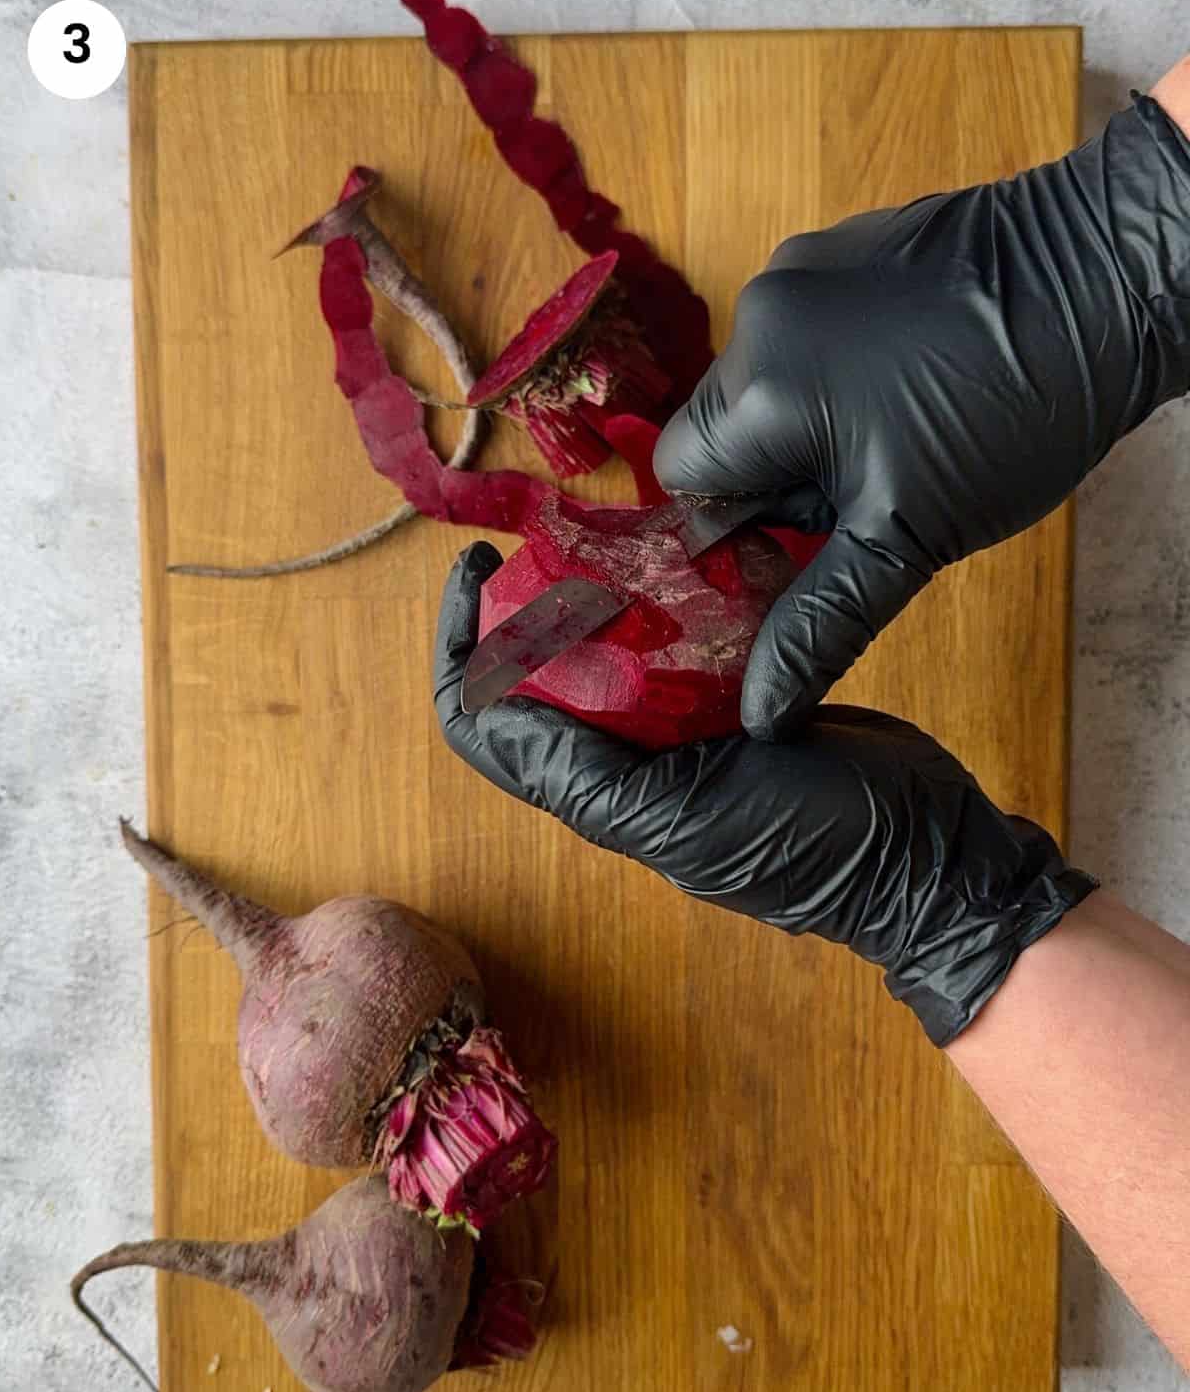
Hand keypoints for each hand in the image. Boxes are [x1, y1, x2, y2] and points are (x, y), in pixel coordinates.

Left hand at [435, 545, 1096, 1045]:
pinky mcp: (739, 703)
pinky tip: (683, 553)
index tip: (477, 571)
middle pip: (536, 679)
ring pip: (606, 656)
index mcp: (601, 793)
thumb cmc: (812, 848)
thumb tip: (491, 714)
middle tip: (542, 535)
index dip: (462, 650)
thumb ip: (589, 777)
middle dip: (522, 607)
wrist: (929, 859)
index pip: (488, 722)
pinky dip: (667, 600)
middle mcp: (628, 762)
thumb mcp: (689, 816)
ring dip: (590, 596)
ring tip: (603, 532)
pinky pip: (680, 644)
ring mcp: (684, 733)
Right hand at [655, 92, 1189, 738]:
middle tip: (861, 492)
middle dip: (774, 473)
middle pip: (717, 429)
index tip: (805, 537)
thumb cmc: (1017, 416)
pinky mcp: (840, 243)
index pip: (682, 482)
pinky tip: (908, 379)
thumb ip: (818, 622)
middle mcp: (758, 314)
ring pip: (761, 380)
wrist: (1116, 277)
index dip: (735, 524)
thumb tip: (758, 715)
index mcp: (760, 391)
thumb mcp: (909, 539)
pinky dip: (834, 367)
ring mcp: (799, 266)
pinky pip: (802, 329)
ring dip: (805, 421)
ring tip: (895, 433)